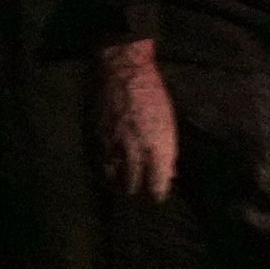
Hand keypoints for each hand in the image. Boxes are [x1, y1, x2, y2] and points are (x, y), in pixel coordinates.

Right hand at [91, 38, 176, 201]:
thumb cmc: (153, 95)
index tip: (158, 196)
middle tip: (138, 193)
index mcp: (157, 146)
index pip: (156, 183)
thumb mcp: (168, 123)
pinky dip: (107, 167)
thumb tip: (170, 172)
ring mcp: (114, 144)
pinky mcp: (99, 137)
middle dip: (135, 190)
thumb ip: (168, 152)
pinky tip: (110, 168)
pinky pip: (102, 160)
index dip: (157, 193)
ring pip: (113, 175)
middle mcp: (135, 149)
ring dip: (118, 182)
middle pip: (132, 184)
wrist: (124, 72)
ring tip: (122, 185)